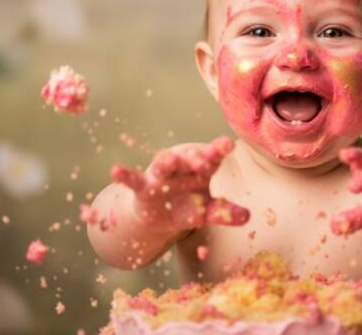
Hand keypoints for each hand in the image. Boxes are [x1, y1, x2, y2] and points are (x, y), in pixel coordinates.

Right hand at [109, 136, 248, 231]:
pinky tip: (115, 171)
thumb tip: (247, 217)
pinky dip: (124, 175)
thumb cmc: (190, 207)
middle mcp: (182, 167)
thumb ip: (225, 213)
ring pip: (163, 165)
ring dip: (165, 161)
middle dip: (195, 158)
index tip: (227, 144)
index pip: (213, 156)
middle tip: (203, 160)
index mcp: (202, 169)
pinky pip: (133, 180)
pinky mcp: (143, 187)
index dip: (219, 149)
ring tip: (168, 159)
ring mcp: (161, 175)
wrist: (160, 216)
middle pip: (189, 158)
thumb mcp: (207, 211)